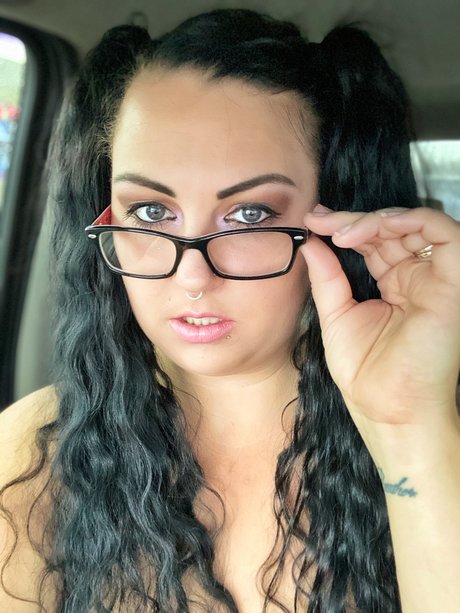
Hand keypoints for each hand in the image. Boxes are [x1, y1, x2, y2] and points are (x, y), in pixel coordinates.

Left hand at [301, 205, 459, 443]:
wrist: (387, 408)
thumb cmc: (365, 373)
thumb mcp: (336, 315)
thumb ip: (326, 277)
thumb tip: (311, 241)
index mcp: (393, 286)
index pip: (374, 243)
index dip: (345, 226)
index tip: (314, 220)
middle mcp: (417, 279)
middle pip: (392, 231)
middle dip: (355, 219)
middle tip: (323, 220)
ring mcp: (436, 280)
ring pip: (417, 225)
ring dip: (378, 219)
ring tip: (344, 230)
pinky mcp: (453, 283)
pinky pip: (444, 234)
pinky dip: (413, 220)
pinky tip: (376, 227)